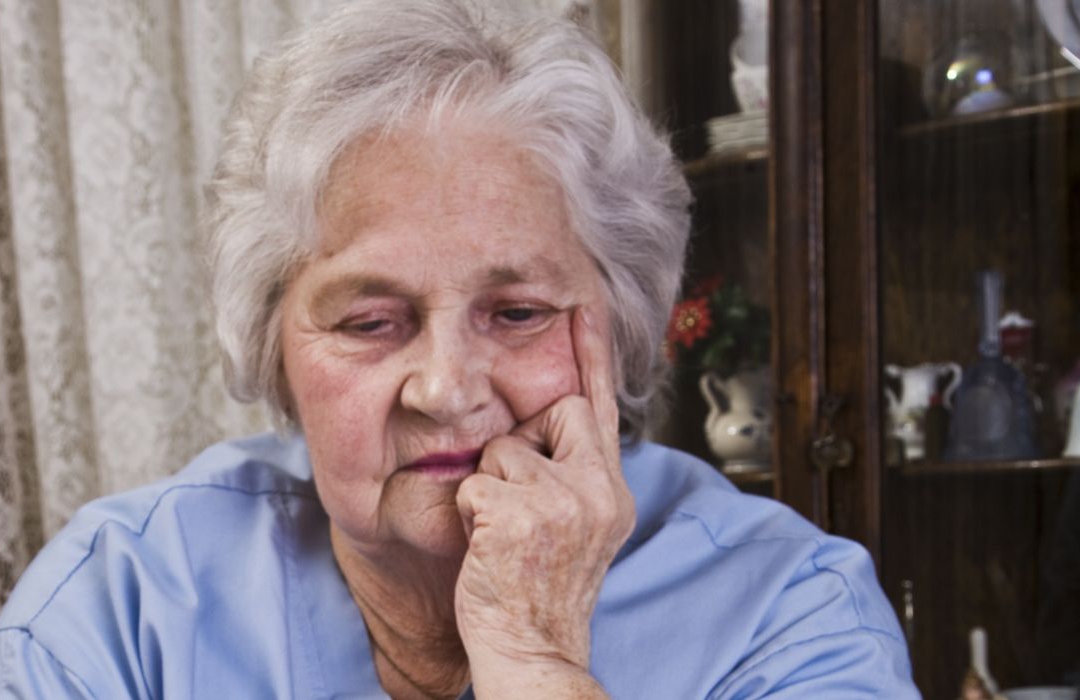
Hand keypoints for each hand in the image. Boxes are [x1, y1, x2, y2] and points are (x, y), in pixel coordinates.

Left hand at [454, 306, 634, 696]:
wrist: (531, 650)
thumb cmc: (538, 591)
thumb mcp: (575, 530)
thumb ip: (571, 477)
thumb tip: (544, 428)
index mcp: (612, 492)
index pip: (604, 408)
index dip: (592, 356)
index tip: (584, 307)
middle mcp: (597, 490)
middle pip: (556, 413)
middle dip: (524, 446)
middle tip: (517, 502)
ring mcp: (561, 501)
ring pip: (503, 451)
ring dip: (489, 488)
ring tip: (499, 536)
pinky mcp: (518, 514)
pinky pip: (473, 483)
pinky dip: (467, 512)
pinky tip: (483, 547)